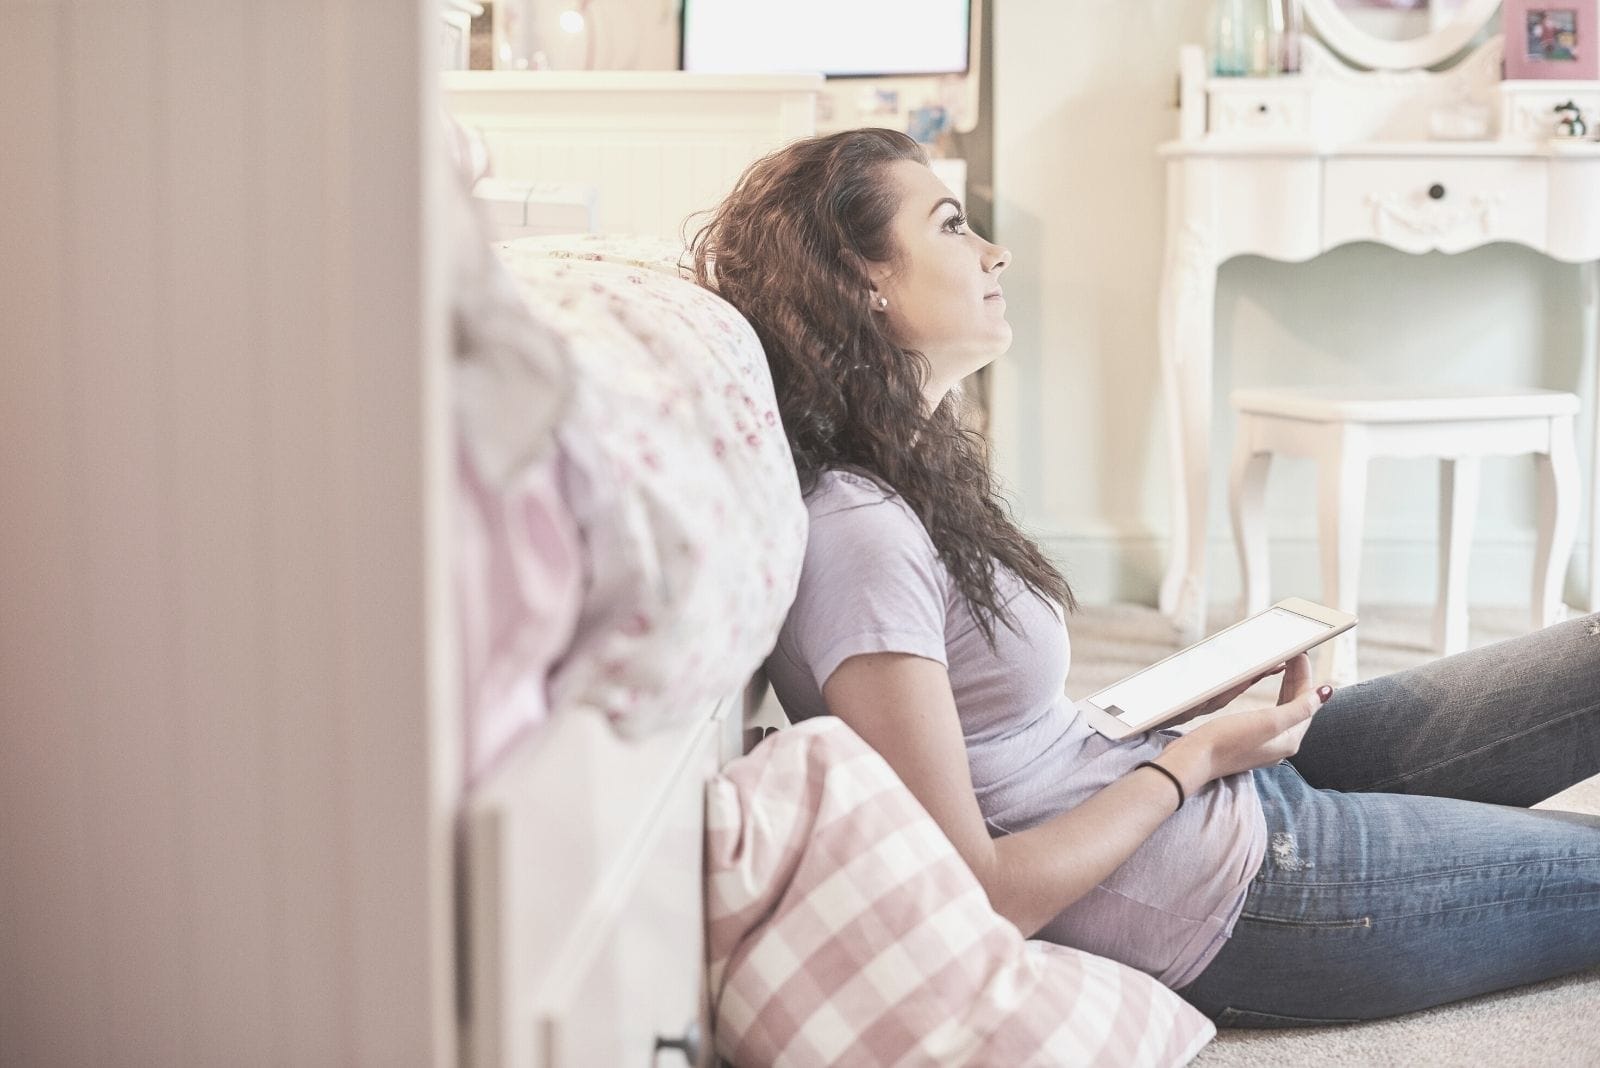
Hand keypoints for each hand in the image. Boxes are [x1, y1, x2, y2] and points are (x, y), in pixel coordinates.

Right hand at [1157, 654, 1329, 793]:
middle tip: (1294, 656)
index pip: (1307, 703)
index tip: (1301, 654)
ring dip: (1287, 688)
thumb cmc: (1228, 740)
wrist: (1195, 759)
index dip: (1306, 677)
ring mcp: (1264, 744)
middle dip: (1298, 680)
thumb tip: (1326, 693)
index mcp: (1289, 740)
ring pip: (1284, 710)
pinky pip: (1271, 716)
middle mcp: (1280, 744)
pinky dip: (1275, 699)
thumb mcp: (1268, 721)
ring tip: (1286, 667)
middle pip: (1297, 706)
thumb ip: (1299, 708)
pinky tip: (1270, 695)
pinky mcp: (1249, 741)